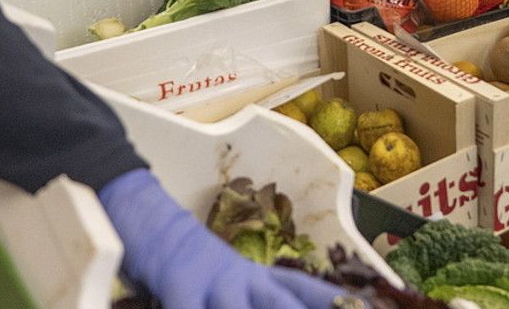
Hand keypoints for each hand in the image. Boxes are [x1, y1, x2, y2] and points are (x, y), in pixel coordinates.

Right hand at [98, 170, 344, 308]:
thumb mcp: (217, 277)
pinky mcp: (180, 284)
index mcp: (251, 277)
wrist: (138, 209)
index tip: (369, 307)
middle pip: (284, 301)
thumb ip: (244, 290)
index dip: (333, 301)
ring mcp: (212, 280)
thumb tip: (272, 298)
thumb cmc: (176, 254)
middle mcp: (240, 278)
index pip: (303, 291)